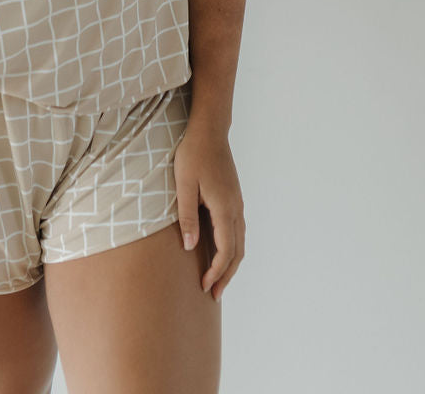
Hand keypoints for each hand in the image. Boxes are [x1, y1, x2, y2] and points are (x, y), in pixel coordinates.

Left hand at [173, 121, 245, 301]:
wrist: (209, 130)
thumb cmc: (193, 154)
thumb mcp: (184, 185)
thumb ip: (188, 216)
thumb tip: (191, 247)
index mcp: (224, 208)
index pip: (226, 250)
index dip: (216, 272)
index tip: (204, 287)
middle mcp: (236, 208)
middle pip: (238, 251)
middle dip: (227, 275)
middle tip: (214, 295)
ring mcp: (237, 202)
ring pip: (240, 241)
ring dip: (231, 263)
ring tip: (218, 279)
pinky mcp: (233, 197)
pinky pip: (237, 230)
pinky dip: (232, 248)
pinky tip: (222, 252)